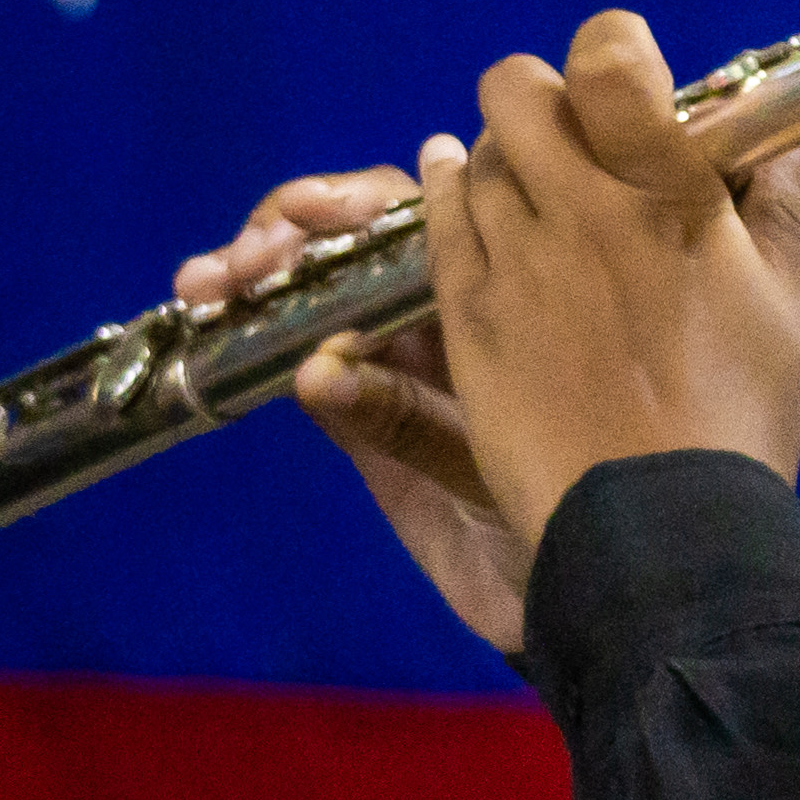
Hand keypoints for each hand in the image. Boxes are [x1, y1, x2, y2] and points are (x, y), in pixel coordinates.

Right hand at [175, 166, 537, 655]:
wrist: (596, 593)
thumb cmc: (586, 509)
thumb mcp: (507, 460)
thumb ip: (410, 422)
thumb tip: (314, 371)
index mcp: (506, 287)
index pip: (418, 216)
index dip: (347, 205)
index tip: (296, 215)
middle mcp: (451, 313)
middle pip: (356, 244)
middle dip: (285, 236)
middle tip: (236, 265)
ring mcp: (406, 365)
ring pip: (321, 297)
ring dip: (255, 278)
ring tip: (202, 286)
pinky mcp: (368, 422)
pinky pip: (313, 372)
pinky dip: (257, 346)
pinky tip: (214, 329)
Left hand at [421, 11, 799, 546]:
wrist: (660, 528)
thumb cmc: (739, 422)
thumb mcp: (782, 310)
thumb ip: (774, 213)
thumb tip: (784, 148)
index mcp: (670, 197)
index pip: (609, 61)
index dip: (609, 46)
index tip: (621, 74)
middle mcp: (582, 211)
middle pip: (519, 93)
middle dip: (539, 96)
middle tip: (565, 129)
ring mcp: (516, 261)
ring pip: (476, 157)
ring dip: (499, 155)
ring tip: (522, 178)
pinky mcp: (470, 315)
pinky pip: (438, 222)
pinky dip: (447, 194)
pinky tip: (458, 187)